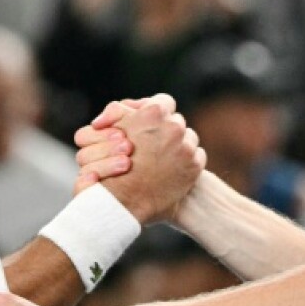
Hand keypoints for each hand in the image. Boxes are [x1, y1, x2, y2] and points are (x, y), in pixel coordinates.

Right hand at [73, 95, 204, 223]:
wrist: (122, 204)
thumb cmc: (112, 166)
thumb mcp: (109, 131)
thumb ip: (120, 111)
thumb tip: (136, 107)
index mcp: (154, 113)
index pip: (162, 101)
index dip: (154, 113)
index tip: (148, 125)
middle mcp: (174, 126)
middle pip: (175, 121)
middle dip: (165, 132)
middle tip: (152, 147)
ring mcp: (186, 146)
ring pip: (187, 138)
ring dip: (177, 147)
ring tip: (160, 161)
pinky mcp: (195, 165)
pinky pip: (195, 155)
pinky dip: (185, 162)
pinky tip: (169, 171)